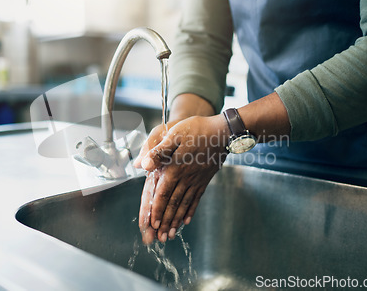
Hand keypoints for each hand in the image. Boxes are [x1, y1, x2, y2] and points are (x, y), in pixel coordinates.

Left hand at [136, 115, 228, 242]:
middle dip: (165, 222)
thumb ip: (158, 151)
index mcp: (175, 168)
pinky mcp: (204, 179)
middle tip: (160, 238)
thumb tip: (143, 164)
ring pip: (184, 204)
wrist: (223, 131)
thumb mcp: (174, 135)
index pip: (163, 193)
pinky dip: (190, 211)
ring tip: (171, 234)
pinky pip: (196, 198)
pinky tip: (187, 220)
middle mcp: (185, 178)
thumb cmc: (197, 129)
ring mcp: (196, 180)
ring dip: (176, 220)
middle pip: (173, 204)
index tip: (152, 224)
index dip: (156, 209)